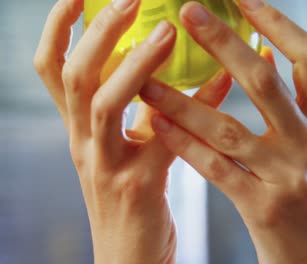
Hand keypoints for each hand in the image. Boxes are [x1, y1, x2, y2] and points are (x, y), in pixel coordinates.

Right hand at [33, 0, 231, 262]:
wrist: (129, 257)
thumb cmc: (131, 197)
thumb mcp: (123, 149)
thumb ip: (138, 112)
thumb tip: (165, 74)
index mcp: (79, 130)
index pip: (53, 70)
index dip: (58, 30)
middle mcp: (83, 144)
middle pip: (74, 78)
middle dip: (98, 34)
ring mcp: (106, 166)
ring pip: (104, 105)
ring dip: (133, 64)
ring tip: (166, 32)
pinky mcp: (139, 186)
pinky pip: (167, 138)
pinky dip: (196, 105)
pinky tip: (221, 80)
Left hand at [140, 1, 306, 262]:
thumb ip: (295, 109)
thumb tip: (265, 58)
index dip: (277, 23)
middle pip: (265, 81)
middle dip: (224, 43)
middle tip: (187, 12)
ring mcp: (289, 177)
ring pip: (229, 128)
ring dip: (183, 101)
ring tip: (146, 78)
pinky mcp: (265, 210)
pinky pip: (217, 169)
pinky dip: (185, 145)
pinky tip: (158, 125)